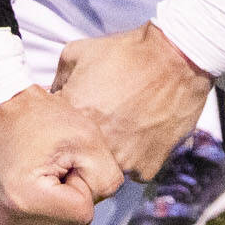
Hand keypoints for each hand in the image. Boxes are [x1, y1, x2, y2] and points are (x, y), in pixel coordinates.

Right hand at [0, 86, 124, 224]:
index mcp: (23, 201)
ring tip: (43, 169)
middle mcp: (8, 222)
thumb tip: (93, 206)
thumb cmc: (38, 116)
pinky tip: (36, 181)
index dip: (82, 181)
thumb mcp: (87, 138)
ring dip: (64, 199)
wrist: (0, 108)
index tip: (60, 158)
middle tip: (53, 162)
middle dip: (75, 194)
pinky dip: (52, 205)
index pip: (84, 214)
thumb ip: (107, 180)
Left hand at [50, 23, 213, 180]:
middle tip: (102, 120)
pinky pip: (133, 171)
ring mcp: (122, 161)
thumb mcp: (75, 53)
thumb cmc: (125, 53)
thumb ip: (56, 81)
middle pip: (79, 156)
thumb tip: (49, 99)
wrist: (174, 60)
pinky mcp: (146, 168)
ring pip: (106, 166)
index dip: (62, 127)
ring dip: (111, 151)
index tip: (74, 118)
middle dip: (84, 143)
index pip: (52, 137)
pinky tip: (142, 131)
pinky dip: (135, 156)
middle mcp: (96, 144)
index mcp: (74, 117)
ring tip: (124, 124)